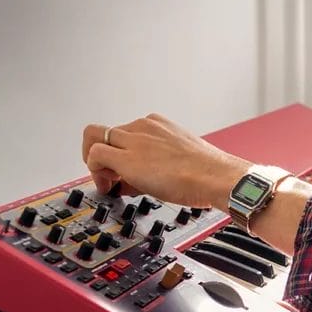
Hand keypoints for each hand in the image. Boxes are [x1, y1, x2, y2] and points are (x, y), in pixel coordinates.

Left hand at [81, 114, 250, 207]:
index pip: (127, 132)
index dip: (122, 153)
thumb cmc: (209, 172)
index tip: (128, 171)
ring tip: (108, 181)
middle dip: (103, 153)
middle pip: (106, 132)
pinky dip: (94, 170)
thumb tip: (145, 178)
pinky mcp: (126, 158)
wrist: (217, 176)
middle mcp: (144, 127)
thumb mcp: (181, 157)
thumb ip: (159, 161)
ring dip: (95, 160)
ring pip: (94, 137)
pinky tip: (108, 187)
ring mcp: (134, 140)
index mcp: (159, 125)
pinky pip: (94, 155)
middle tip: (110, 174)